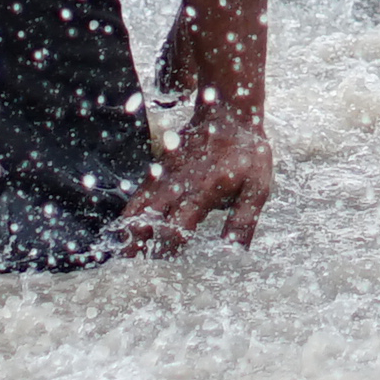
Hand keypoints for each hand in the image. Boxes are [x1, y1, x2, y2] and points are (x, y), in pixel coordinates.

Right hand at [117, 94, 273, 251]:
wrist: (230, 112)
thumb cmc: (246, 153)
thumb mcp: (256, 187)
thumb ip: (243, 221)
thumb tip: (234, 253)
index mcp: (201, 192)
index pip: (177, 227)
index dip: (167, 249)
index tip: (163, 267)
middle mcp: (177, 185)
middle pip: (147, 218)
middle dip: (136, 242)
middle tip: (130, 266)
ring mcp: (165, 175)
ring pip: (138, 205)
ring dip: (128, 229)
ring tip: (122, 253)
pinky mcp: (160, 167)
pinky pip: (139, 192)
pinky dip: (131, 211)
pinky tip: (126, 228)